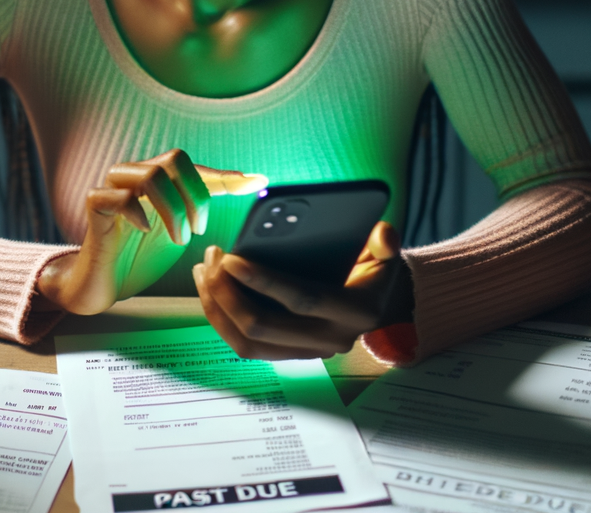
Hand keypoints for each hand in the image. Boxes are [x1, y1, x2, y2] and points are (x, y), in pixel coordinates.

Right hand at [38, 149, 266, 314]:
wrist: (102, 285)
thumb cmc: (142, 255)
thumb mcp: (181, 230)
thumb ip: (203, 208)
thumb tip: (249, 187)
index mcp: (159, 180)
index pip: (194, 166)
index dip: (226, 175)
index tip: (257, 184)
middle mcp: (137, 176)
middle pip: (174, 159)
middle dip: (195, 195)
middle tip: (199, 229)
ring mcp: (114, 188)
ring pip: (149, 174)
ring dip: (172, 209)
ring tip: (178, 238)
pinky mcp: (94, 207)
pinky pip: (113, 195)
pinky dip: (135, 212)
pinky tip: (145, 230)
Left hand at [192, 221, 413, 360]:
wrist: (377, 305)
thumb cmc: (373, 270)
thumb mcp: (386, 253)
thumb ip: (385, 241)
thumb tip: (381, 234)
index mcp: (354, 311)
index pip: (302, 299)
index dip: (264, 281)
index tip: (232, 258)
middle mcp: (330, 339)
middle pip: (265, 326)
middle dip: (229, 293)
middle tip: (213, 259)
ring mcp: (307, 353)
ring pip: (249, 344)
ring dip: (218, 308)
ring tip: (204, 271)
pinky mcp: (288, 356)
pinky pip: (246, 347)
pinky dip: (221, 320)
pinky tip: (209, 289)